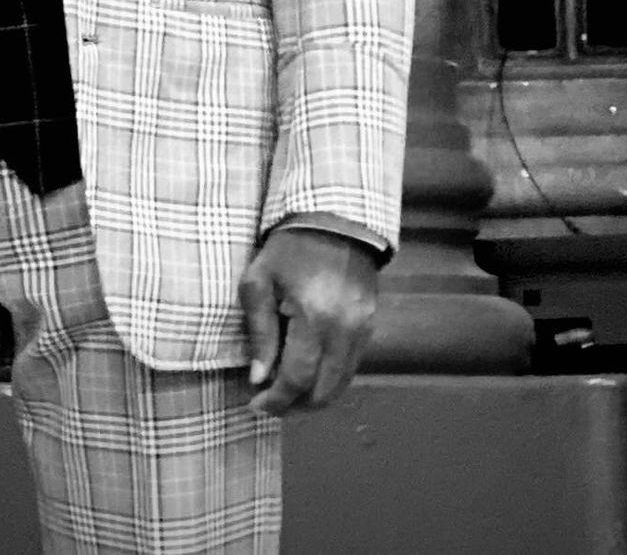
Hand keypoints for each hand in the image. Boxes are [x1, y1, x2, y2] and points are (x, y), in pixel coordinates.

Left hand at [239, 227, 377, 415]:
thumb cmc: (289, 248)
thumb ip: (260, 332)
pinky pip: (351, 367)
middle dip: (294, 406)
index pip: (297, 379)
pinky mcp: (370, 325)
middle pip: (323, 392)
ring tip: (288, 393)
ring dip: (314, 397)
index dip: (275, 400)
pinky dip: (330, 379)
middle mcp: (344, 330)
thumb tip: (259, 378)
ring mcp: (362, 329)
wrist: (335, 219)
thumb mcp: (259, 281)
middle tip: (270, 403)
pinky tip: (310, 372)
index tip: (255, 404)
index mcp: (314, 318)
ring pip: (341, 385)